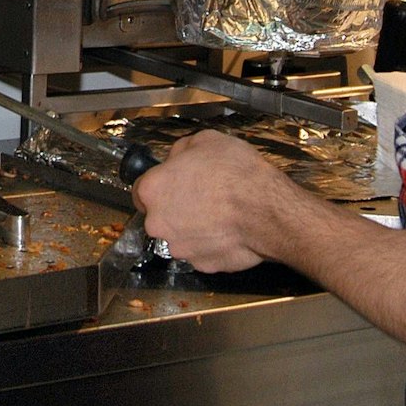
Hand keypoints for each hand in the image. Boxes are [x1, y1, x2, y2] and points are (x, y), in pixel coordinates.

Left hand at [133, 130, 299, 272]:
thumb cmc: (236, 174)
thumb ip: (181, 151)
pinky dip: (211, 244)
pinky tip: (228, 230)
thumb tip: (176, 158)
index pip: (139, 191)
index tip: (172, 184)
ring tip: (219, 213)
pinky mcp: (202, 265)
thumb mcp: (205, 141)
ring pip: (180, 236)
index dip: (158, 186)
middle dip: (176, 208)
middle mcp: (158, 223)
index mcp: (152, 190)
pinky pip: (201, 252)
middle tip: (201, 196)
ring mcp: (180, 248)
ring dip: (193, 227)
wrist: (265, 210)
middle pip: (159, 216)